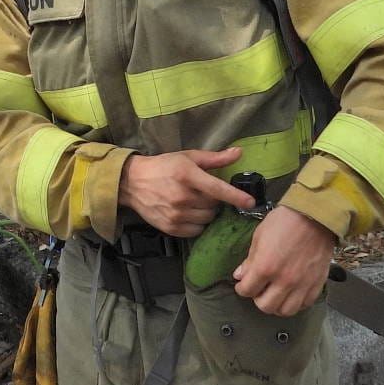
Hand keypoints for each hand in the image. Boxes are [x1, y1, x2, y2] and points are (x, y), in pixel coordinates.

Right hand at [118, 148, 253, 236]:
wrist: (133, 182)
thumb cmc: (163, 166)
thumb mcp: (188, 157)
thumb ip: (215, 158)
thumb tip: (239, 153)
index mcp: (187, 176)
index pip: (217, 189)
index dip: (236, 197)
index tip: (251, 202)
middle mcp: (182, 197)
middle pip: (214, 206)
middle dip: (214, 200)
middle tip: (204, 193)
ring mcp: (175, 214)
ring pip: (207, 220)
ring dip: (207, 212)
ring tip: (196, 203)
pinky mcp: (170, 228)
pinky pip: (196, 231)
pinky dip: (197, 224)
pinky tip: (189, 213)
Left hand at [233, 206, 335, 315]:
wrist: (315, 215)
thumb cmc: (285, 221)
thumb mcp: (260, 236)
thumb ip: (250, 259)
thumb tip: (240, 275)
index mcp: (265, 267)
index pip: (246, 290)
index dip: (242, 288)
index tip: (243, 284)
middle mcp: (284, 280)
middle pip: (265, 306)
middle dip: (258, 298)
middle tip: (260, 289)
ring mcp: (302, 285)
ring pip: (285, 311)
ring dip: (277, 304)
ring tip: (276, 294)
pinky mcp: (316, 284)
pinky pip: (304, 304)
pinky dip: (296, 302)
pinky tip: (292, 293)